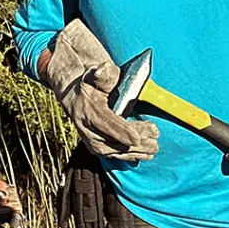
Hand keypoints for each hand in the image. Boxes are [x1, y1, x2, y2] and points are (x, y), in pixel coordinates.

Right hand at [46, 20, 158, 160]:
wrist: (74, 91)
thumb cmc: (91, 80)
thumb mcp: (96, 71)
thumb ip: (103, 73)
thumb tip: (102, 72)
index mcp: (85, 107)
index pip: (104, 122)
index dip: (121, 132)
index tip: (138, 138)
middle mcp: (84, 126)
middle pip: (110, 140)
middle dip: (133, 144)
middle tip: (154, 141)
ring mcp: (87, 137)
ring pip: (111, 150)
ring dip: (133, 152)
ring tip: (153, 150)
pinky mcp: (93, 144)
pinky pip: (111, 153)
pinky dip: (128, 156)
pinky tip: (144, 155)